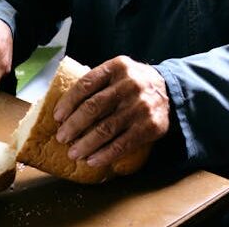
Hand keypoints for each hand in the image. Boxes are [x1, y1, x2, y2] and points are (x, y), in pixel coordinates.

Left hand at [53, 55, 169, 166]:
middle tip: (62, 137)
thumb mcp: (119, 71)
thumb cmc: (134, 83)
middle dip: (73, 125)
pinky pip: (122, 144)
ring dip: (85, 144)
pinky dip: (104, 155)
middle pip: (93, 107)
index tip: (57, 116)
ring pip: (105, 129)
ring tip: (73, 153)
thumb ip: (98, 82)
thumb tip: (64, 107)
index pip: (86, 84)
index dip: (68, 102)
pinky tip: (92, 160)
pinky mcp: (149, 126)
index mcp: (118, 67)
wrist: (171, 90)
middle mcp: (130, 84)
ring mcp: (140, 106)